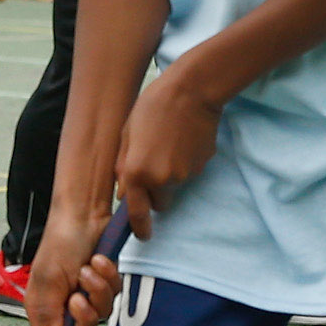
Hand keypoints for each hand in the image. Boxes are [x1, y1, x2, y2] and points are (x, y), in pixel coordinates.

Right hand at [26, 207, 123, 325]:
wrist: (84, 215)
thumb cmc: (60, 243)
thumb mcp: (48, 278)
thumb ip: (48, 313)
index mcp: (44, 308)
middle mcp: (64, 305)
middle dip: (85, 315)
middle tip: (78, 296)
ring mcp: (86, 294)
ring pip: (103, 313)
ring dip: (98, 289)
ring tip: (89, 267)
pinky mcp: (104, 283)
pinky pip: (114, 293)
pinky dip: (108, 277)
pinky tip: (100, 260)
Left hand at [112, 66, 224, 235]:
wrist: (191, 91)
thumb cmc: (153, 106)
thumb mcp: (126, 133)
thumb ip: (123, 167)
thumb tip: (124, 195)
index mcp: (138, 171)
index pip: (138, 213)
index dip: (140, 227)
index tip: (143, 234)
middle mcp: (162, 179)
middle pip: (160, 202)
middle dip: (156, 192)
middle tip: (154, 164)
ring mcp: (185, 174)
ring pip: (175, 186)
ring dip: (170, 174)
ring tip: (169, 143)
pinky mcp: (201, 166)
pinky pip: (189, 171)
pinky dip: (185, 162)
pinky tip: (183, 139)